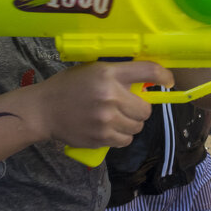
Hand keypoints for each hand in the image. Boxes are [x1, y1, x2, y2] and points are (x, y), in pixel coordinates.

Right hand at [34, 61, 173, 148]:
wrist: (42, 110)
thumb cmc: (69, 86)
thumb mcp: (93, 70)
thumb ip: (118, 74)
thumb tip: (147, 83)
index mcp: (109, 74)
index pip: (149, 72)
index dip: (164, 77)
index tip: (168, 82)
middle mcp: (110, 96)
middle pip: (146, 109)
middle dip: (140, 109)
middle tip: (128, 107)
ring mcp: (106, 119)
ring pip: (138, 126)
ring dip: (131, 123)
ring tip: (116, 118)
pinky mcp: (100, 138)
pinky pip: (126, 140)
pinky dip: (122, 136)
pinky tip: (110, 129)